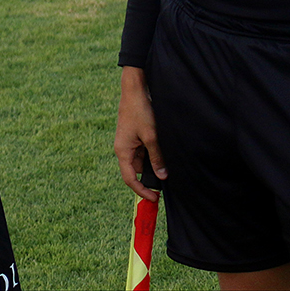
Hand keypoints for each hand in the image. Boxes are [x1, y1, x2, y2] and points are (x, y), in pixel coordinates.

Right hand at [115, 66, 166, 199]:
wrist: (135, 91)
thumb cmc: (140, 112)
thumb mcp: (151, 137)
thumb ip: (157, 158)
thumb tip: (162, 177)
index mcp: (122, 151)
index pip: (129, 178)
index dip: (141, 191)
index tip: (154, 199)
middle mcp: (123, 148)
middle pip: (137, 170)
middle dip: (151, 175)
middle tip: (167, 177)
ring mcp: (129, 143)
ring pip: (142, 161)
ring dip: (153, 162)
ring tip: (165, 158)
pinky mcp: (134, 137)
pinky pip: (143, 151)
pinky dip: (152, 153)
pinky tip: (161, 147)